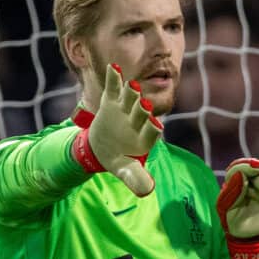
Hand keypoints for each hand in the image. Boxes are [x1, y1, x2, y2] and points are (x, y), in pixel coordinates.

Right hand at [73, 63, 162, 196]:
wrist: (102, 147)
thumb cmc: (119, 159)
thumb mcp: (125, 171)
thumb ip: (136, 179)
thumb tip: (147, 191)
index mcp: (145, 138)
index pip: (151, 133)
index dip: (153, 130)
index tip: (155, 126)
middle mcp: (139, 121)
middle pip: (142, 114)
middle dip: (142, 110)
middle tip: (145, 105)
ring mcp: (126, 109)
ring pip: (130, 99)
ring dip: (131, 93)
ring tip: (132, 85)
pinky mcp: (112, 100)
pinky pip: (114, 87)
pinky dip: (114, 77)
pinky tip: (113, 67)